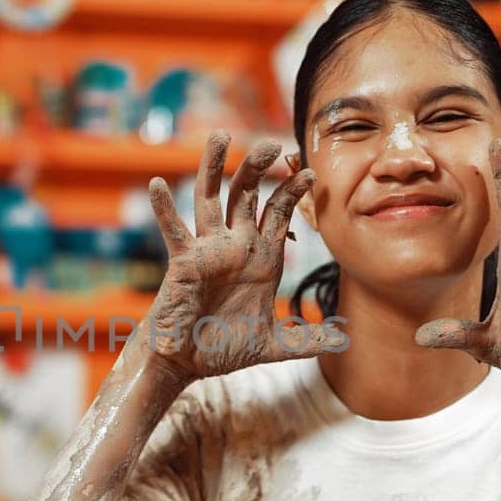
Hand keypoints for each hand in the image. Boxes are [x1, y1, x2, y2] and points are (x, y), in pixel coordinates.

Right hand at [145, 131, 343, 381]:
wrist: (187, 362)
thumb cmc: (222, 347)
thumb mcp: (272, 345)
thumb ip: (305, 340)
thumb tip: (342, 340)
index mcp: (260, 259)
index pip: (278, 214)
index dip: (292, 191)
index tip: (310, 172)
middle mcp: (234, 246)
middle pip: (247, 195)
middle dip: (259, 168)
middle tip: (272, 144)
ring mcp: (207, 251)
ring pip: (210, 200)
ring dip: (213, 168)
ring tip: (220, 137)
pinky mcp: (183, 262)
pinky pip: (173, 230)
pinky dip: (164, 208)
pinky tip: (158, 183)